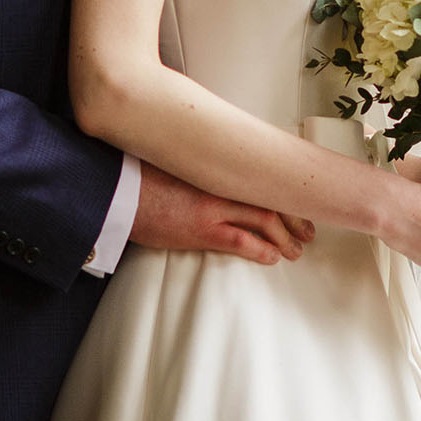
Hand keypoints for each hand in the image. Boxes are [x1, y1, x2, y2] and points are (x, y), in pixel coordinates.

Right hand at [129, 161, 313, 264]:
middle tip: (306, 231)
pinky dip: (262, 249)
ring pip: (264, 220)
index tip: (296, 203)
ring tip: (295, 250)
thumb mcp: (173, 164)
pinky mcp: (201, 229)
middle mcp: (220, 183)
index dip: (283, 193)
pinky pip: (242, 241)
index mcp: (214, 166)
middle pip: (270, 199)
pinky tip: (273, 256)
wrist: (114, 189)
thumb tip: (213, 175)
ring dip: (285, 238)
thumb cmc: (137, 176)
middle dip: (293, 219)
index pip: (261, 179)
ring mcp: (213, 207)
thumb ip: (198, 169)